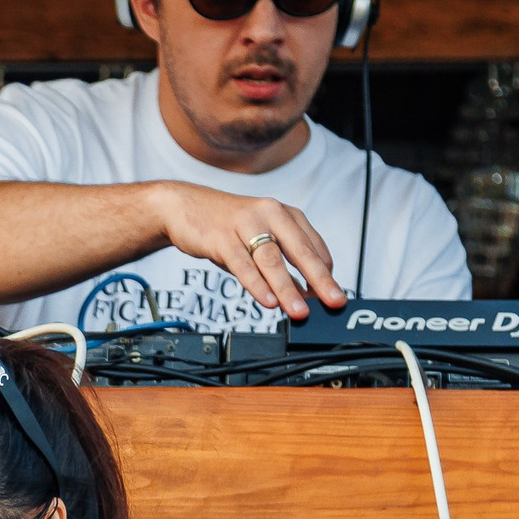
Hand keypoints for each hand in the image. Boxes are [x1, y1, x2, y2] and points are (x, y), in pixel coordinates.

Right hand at [150, 183, 345, 320]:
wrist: (184, 206)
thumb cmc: (226, 226)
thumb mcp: (259, 242)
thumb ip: (282, 267)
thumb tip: (306, 296)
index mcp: (285, 215)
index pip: (315, 246)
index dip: (326, 274)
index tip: (333, 298)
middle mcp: (269, 214)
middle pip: (300, 251)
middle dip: (319, 279)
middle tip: (334, 301)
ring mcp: (245, 224)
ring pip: (271, 259)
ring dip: (288, 288)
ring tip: (299, 311)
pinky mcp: (221, 237)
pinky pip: (242, 264)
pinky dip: (257, 285)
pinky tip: (268, 301)